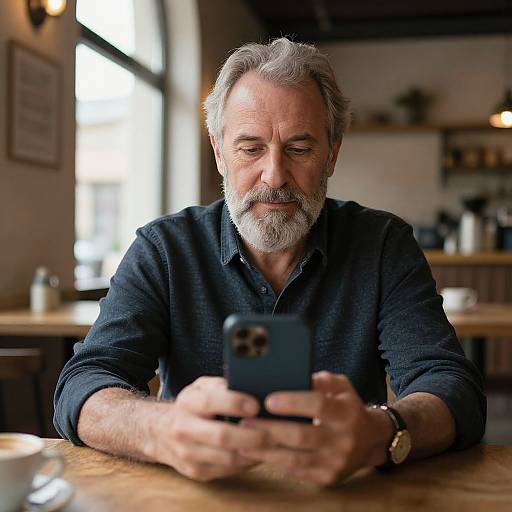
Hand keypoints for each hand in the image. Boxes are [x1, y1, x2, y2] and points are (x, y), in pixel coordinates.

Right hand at [149, 376, 268, 480]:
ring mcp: (188, 453)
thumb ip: (220, 385)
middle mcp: (184, 429)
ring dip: (253, 453)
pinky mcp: (195, 471)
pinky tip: (260, 455)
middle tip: (274, 431)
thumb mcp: (200, 387)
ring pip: (226, 458)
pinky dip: (247, 463)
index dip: (235, 403)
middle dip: (251, 435)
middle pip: (221, 435)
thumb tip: (247, 384)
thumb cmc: (191, 405)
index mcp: (188, 403)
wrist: (160, 432)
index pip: (210, 402)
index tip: (256, 405)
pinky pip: (227, 471)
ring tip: (273, 445)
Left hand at [238, 371, 391, 484]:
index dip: (293, 403)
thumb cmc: (347, 406)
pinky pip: (296, 472)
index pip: (319, 406)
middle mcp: (343, 439)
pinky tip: (256, 453)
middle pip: (302, 435)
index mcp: (347, 412)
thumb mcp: (341, 386)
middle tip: (245, 421)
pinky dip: (274, 462)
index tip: (268, 400)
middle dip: (270, 428)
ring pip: (295, 459)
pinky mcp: (327, 478)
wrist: (370, 441)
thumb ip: (320, 379)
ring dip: (266, 450)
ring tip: (243, 439)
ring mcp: (335, 462)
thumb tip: (292, 376)